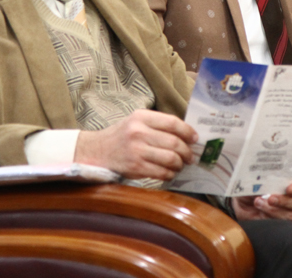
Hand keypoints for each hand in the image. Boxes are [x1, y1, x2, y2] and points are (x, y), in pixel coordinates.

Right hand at [74, 109, 197, 179]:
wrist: (97, 151)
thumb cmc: (122, 136)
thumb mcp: (136, 121)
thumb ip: (158, 125)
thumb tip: (186, 135)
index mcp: (141, 117)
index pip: (172, 122)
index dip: (188, 131)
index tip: (195, 138)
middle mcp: (139, 132)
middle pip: (174, 142)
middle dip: (187, 151)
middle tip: (190, 156)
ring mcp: (137, 151)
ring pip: (170, 158)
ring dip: (180, 164)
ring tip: (180, 164)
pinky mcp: (135, 167)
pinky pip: (161, 172)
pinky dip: (170, 174)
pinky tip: (170, 172)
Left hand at [232, 174, 291, 221]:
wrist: (241, 202)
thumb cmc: (251, 186)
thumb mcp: (255, 179)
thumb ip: (264, 179)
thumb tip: (266, 180)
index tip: (288, 189)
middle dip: (284, 200)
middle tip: (270, 198)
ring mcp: (289, 212)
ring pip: (291, 215)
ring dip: (274, 210)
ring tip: (258, 203)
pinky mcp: (281, 224)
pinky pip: (280, 224)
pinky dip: (268, 217)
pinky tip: (258, 212)